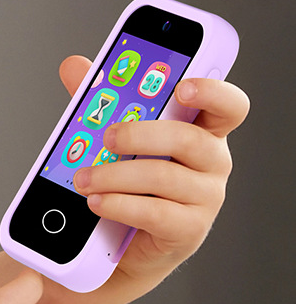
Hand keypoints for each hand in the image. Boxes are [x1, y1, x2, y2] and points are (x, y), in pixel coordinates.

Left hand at [60, 54, 247, 289]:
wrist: (126, 237)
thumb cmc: (131, 175)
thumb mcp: (118, 132)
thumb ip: (101, 97)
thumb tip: (74, 66)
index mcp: (203, 128)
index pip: (229, 105)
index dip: (213, 92)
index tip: (182, 86)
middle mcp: (213, 161)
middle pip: (189, 138)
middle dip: (141, 134)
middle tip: (107, 137)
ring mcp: (206, 198)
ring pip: (164, 176)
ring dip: (115, 175)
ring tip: (84, 178)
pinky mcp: (189, 230)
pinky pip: (154, 213)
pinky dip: (119, 205)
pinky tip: (97, 201)